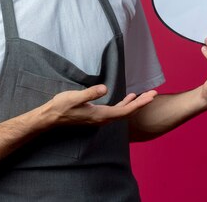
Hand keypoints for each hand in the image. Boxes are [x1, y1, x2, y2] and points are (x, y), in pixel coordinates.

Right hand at [41, 84, 157, 126]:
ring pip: (122, 112)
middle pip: (127, 112)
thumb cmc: (62, 106)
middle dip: (141, 103)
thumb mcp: (75, 97)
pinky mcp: (96, 115)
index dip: (139, 103)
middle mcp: (103, 118)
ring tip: (145, 95)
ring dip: (134, 103)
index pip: (125, 110)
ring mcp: (100, 118)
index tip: (151, 96)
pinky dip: (124, 103)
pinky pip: (115, 110)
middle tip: (154, 94)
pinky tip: (127, 97)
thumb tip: (105, 88)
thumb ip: (90, 93)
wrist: (51, 117)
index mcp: (101, 115)